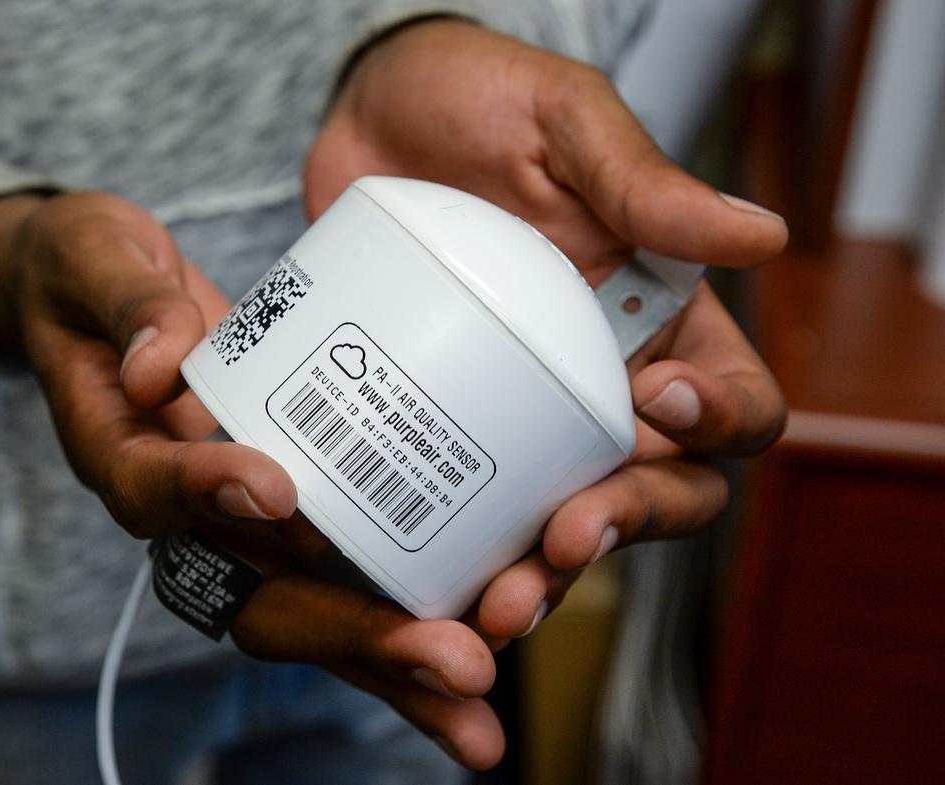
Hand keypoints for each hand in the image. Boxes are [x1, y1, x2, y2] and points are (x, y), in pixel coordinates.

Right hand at [0, 191, 501, 768]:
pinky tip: (485, 639)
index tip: (276, 489)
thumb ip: (127, 300)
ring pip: (314, 614)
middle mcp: (182, 514)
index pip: (153, 491)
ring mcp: (240, 526)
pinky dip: (407, 620)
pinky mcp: (289, 518)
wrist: (95, 296)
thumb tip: (157, 364)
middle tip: (450, 659)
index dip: (208, 495)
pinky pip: (346, 578)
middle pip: (256, 599)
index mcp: (116, 451)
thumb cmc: (88, 274)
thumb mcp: (90, 258)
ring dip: (398, 665)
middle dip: (354, 635)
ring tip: (481, 710)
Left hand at [306, 21, 786, 634]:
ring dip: (539, 575)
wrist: (366, 118)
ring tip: (497, 600)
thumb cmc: (478, 102)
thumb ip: (642, 183)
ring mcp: (518, 414)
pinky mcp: (441, 426)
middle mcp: (600, 383)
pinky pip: (462, 509)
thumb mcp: (562, 122)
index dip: (716, 426)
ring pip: (558, 524)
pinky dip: (455, 556)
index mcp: (661, 319)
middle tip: (565, 537)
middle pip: (655, 491)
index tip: (656, 404)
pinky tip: (423, 580)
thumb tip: (763, 232)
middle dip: (621, 526)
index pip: (730, 403)